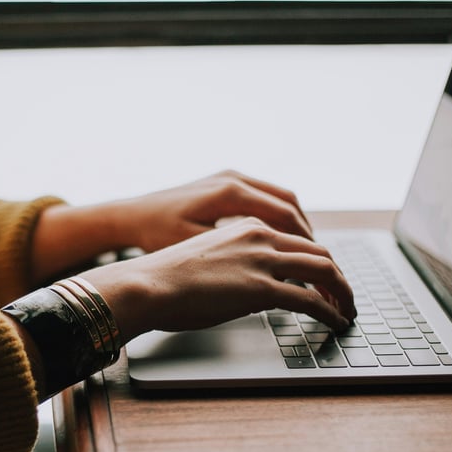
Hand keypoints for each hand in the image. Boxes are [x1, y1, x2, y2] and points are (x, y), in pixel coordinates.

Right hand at [79, 217, 355, 342]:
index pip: (297, 239)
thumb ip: (235, 265)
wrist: (146, 284)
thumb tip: (250, 289)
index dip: (317, 260)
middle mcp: (260, 236)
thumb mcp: (206, 260)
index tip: (324, 278)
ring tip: (347, 310)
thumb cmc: (164, 278)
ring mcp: (262, 260)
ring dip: (342, 292)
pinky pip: (311, 299)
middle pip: (318, 251)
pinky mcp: (262, 288)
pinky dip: (330, 311)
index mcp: (246, 226)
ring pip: (324, 270)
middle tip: (344, 296)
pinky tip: (336, 322)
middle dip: (338, 276)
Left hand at [109, 169, 312, 252]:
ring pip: (280, 198)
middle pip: (289, 204)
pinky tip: (281, 240)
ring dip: (296, 225)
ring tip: (307, 253)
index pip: (285, 216)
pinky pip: (264, 197)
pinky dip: (279, 217)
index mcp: (230, 193)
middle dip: (308, 235)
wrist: (130, 216)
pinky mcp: (224, 182)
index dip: (305, 244)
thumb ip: (235, 257)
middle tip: (321, 262)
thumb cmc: (156, 235)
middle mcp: (234, 179)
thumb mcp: (196, 249)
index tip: (318, 266)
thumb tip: (274, 274)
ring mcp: (229, 177)